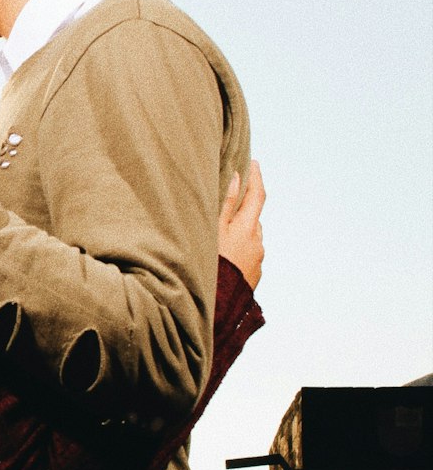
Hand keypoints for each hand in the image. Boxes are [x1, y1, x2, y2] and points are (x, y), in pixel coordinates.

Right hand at [218, 158, 265, 289]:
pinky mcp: (254, 275)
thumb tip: (237, 178)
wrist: (218, 306)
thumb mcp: (213, 230)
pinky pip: (248, 254)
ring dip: (239, 232)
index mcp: (248, 228)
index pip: (258, 196)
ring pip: (250, 237)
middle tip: (228, 201)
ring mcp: (258, 260)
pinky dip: (239, 249)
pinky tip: (223, 257)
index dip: (256, 177)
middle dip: (244, 208)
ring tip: (219, 237)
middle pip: (253, 217)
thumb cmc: (211, 264)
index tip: (253, 163)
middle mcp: (258, 242)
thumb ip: (226, 204)